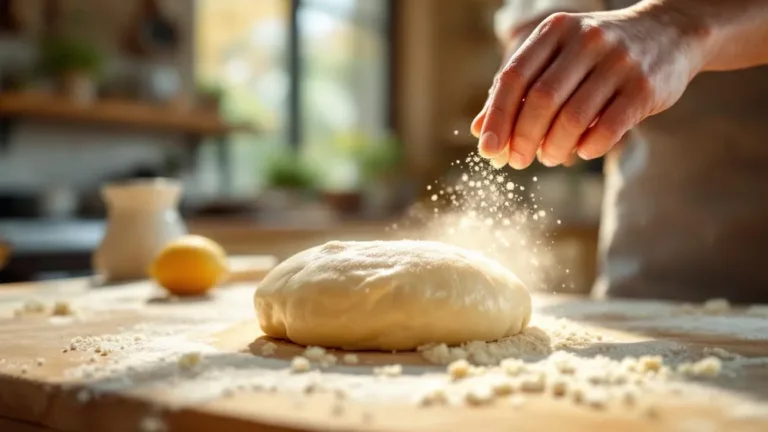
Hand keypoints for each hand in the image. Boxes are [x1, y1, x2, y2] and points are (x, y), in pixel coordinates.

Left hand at [472, 4, 708, 168]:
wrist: (670, 33)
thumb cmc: (597, 54)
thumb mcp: (556, 57)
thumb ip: (518, 90)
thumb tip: (479, 130)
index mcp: (555, 31)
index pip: (514, 78)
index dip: (497, 117)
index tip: (488, 149)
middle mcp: (586, 40)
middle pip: (541, 101)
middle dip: (522, 138)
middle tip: (518, 161)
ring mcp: (618, 62)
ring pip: (572, 119)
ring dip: (554, 148)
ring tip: (550, 157)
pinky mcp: (644, 88)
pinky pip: (607, 129)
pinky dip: (587, 148)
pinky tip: (581, 151)